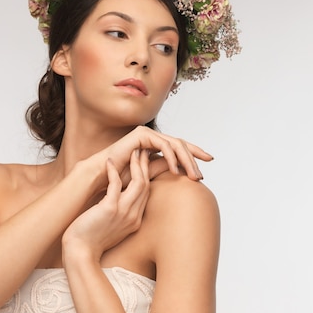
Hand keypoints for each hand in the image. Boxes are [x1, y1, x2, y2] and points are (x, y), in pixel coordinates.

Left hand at [63, 149, 150, 261]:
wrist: (80, 253)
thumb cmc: (91, 239)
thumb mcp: (111, 226)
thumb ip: (119, 212)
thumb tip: (117, 197)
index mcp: (135, 220)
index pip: (147, 193)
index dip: (147, 175)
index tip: (144, 162)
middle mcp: (133, 216)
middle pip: (146, 185)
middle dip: (145, 166)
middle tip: (142, 151)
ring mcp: (123, 213)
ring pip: (138, 183)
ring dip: (136, 165)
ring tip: (132, 152)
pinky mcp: (110, 209)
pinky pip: (116, 184)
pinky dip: (114, 171)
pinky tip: (110, 161)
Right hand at [89, 126, 211, 189]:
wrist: (103, 176)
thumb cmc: (121, 179)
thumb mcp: (148, 175)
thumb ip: (163, 170)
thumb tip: (182, 173)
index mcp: (156, 145)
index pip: (180, 148)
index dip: (195, 153)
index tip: (209, 162)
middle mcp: (153, 137)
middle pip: (181, 145)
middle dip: (194, 159)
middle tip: (201, 175)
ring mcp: (148, 134)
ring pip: (175, 144)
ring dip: (186, 160)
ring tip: (192, 176)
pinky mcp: (142, 134)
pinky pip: (162, 144)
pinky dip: (171, 157)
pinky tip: (176, 170)